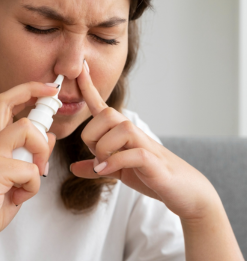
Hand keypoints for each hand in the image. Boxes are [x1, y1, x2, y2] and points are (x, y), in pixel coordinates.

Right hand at [0, 82, 58, 257]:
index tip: (49, 89)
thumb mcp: (15, 176)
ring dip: (41, 153)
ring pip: (26, 130)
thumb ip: (31, 155)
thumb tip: (49, 136)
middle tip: (53, 112)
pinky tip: (19, 196)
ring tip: (34, 175)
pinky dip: (33, 186)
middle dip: (36, 97)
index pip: (4, 102)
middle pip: (8, 102)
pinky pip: (30, 169)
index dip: (28, 89)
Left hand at [70, 60, 219, 220]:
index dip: (89, 87)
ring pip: (120, 129)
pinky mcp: (154, 161)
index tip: (80, 67)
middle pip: (107, 114)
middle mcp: (133, 133)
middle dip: (92, 134)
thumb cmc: (152, 176)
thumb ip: (98, 167)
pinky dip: (114, 162)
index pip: (102, 106)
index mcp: (122, 133)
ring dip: (104, 149)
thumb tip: (74, 167)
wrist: (187, 192)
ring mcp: (145, 144)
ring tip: (103, 166)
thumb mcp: (119, 171)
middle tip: (96, 155)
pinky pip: (133, 153)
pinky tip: (104, 172)